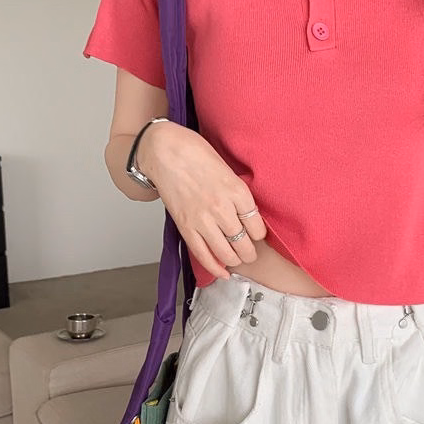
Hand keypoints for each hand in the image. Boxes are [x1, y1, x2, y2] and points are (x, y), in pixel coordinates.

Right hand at [138, 121, 266, 279]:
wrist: (163, 151)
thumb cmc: (195, 153)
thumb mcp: (227, 169)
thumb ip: (238, 192)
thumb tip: (248, 213)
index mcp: (237, 191)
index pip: (257, 226)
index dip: (260, 234)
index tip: (257, 234)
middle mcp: (222, 208)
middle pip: (244, 244)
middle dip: (250, 252)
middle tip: (250, 252)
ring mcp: (202, 220)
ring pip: (226, 253)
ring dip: (235, 260)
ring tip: (238, 259)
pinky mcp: (185, 227)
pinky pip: (203, 255)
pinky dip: (215, 267)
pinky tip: (223, 272)